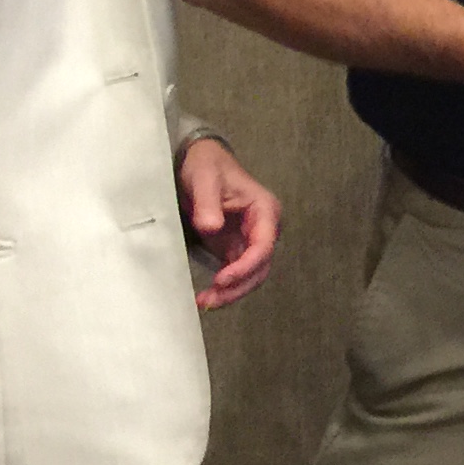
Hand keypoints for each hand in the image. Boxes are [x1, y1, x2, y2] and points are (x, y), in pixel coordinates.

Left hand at [178, 137, 282, 308]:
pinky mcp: (235, 248)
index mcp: (264, 210)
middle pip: (260, 268)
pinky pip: (236, 274)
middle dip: (237, 287)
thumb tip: (211, 227)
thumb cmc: (206, 166)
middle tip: (210, 300)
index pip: (263, 246)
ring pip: (250, 276)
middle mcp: (264, 228)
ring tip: (205, 302)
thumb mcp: (204, 179)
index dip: (245, 267)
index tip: (221, 279)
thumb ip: (208, 203)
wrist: (199, 162)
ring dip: (231, 292)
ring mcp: (250, 240)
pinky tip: (207, 296)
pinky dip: (224, 288)